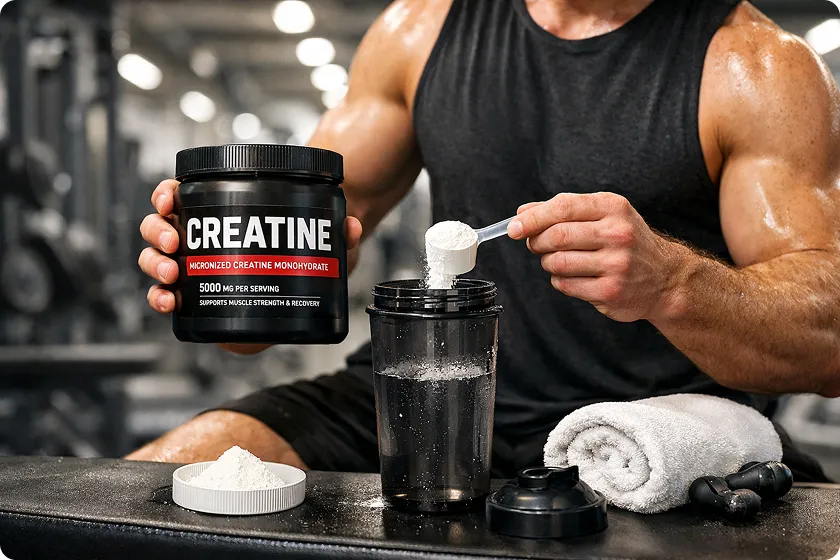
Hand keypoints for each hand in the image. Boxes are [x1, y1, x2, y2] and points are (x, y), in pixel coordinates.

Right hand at [137, 179, 362, 351]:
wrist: (304, 285)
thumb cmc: (306, 248)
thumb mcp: (323, 238)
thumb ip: (339, 232)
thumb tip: (350, 227)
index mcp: (221, 211)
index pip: (181, 193)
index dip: (166, 193)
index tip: (169, 199)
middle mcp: (202, 237)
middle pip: (160, 226)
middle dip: (158, 233)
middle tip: (175, 244)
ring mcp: (197, 267)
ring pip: (157, 259)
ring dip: (154, 264)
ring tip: (172, 276)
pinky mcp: (200, 298)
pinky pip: (168, 296)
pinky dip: (160, 298)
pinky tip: (168, 303)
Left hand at [507, 192, 681, 322]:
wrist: (665, 278)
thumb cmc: (626, 242)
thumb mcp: (604, 215)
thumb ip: (564, 210)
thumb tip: (522, 212)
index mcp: (613, 208)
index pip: (563, 207)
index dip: (532, 218)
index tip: (513, 227)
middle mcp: (618, 234)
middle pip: (557, 236)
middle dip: (537, 242)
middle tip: (535, 245)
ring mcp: (616, 265)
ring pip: (557, 263)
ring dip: (548, 263)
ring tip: (558, 260)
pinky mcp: (610, 292)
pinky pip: (566, 285)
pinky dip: (560, 281)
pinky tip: (574, 276)